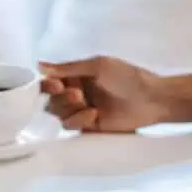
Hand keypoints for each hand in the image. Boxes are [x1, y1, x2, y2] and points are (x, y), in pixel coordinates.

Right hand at [40, 56, 170, 132]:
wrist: (151, 99)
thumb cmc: (128, 77)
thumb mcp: (99, 66)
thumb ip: (69, 68)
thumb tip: (40, 66)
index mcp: (78, 75)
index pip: (50, 80)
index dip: (46, 84)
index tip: (55, 84)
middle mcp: (77, 92)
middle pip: (51, 98)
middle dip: (59, 96)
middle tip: (77, 93)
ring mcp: (83, 109)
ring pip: (58, 112)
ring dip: (67, 107)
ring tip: (83, 101)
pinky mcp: (89, 126)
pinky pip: (71, 125)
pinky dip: (78, 119)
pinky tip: (93, 114)